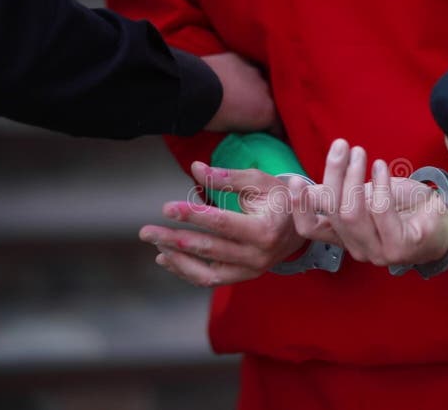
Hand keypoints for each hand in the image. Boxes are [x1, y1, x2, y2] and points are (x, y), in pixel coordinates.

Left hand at [139, 161, 303, 286]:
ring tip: (155, 244)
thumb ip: (227, 177)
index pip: (222, 224)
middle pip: (209, 249)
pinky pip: (210, 279)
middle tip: (146, 231)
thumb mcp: (260, 182)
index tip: (166, 208)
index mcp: (266, 229)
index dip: (193, 216)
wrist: (301, 227)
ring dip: (177, 259)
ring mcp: (251, 270)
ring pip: (207, 272)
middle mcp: (259, 255)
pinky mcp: (243, 277)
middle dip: (174, 239)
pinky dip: (186, 271)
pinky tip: (166, 258)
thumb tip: (196, 168)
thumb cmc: (280, 199)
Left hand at [201, 52, 281, 133]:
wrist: (196, 90)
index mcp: (269, 112)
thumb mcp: (237, 128)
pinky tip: (230, 77)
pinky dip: (241, 74)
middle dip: (265, 105)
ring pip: (260, 80)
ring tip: (239, 92)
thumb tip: (252, 123)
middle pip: (272, 99)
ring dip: (254, 87)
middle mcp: (268, 90)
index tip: (267, 132)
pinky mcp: (240, 58)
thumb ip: (250, 124)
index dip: (273, 129)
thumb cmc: (215, 117)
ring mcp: (255, 71)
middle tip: (250, 110)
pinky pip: (245, 67)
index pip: (279, 125)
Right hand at [290, 139, 447, 267]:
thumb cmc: (400, 205)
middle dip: (334, 174)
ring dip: (354, 177)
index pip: (309, 230)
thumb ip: (334, 193)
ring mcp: (377, 252)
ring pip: (351, 214)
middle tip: (342, 146)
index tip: (295, 179)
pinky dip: (379, 186)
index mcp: (342, 237)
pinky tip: (381, 167)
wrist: (441, 219)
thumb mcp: (362, 195)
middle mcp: (356, 248)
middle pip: (332, 212)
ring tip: (361, 153)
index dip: (298, 208)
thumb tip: (301, 184)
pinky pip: (381, 213)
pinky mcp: (399, 248)